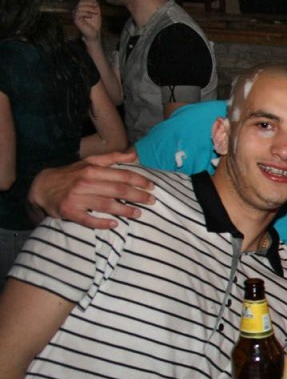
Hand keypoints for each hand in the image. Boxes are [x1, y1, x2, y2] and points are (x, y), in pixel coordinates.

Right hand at [28, 152, 154, 229]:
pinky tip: (115, 224)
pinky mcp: (70, 212)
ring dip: (125, 210)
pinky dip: (102, 223)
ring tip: (139, 213)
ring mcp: (77, 198)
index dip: (139, 180)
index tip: (152, 186)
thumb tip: (134, 154)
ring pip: (106, 205)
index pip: (121, 175)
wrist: (42, 187)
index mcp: (92, 170)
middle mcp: (85, 183)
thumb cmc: (71, 175)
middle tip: (152, 201)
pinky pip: (88, 219)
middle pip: (118, 190)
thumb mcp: (89, 163)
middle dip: (138, 196)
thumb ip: (112, 158)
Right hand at [73, 0, 102, 43]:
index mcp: (82, 8)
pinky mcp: (76, 20)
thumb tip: (94, 0)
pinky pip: (78, 13)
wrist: (95, 33)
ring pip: (79, 7)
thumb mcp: (96, 12)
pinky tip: (90, 16)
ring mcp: (76, 15)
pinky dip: (85, 13)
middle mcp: (77, 10)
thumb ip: (95, 6)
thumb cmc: (95, 23)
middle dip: (89, 3)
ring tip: (95, 12)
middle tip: (96, 7)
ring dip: (89, 8)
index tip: (96, 3)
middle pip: (80, 2)